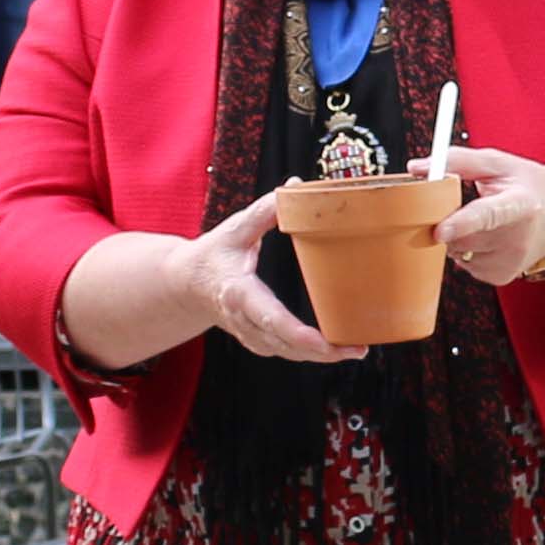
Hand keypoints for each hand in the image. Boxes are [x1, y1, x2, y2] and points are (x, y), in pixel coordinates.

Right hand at [179, 197, 362, 363]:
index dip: (297, 334)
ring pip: (288, 353)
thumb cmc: (213, 253)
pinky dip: (311, 353)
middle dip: (321, 351)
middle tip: (358, 349)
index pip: (270, 318)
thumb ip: (264, 210)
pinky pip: (286, 352)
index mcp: (238, 293)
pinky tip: (337, 348)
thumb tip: (297, 187)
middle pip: (284, 344)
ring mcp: (250, 335)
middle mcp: (244, 321)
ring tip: (355, 349)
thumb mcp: (235, 228)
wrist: (186, 284)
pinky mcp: (257, 341)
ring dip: (322, 356)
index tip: (324, 342)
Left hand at [435, 146, 544, 283]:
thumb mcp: (499, 164)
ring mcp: (510, 262)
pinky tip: (486, 238)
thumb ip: (458, 160)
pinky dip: (466, 250)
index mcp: (521, 205)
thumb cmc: (526, 186)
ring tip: (481, 221)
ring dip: (457, 236)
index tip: (440, 230)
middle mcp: (518, 238)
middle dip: (447, 221)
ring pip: (457, 252)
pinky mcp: (501, 276)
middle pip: (462, 237)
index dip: (461, 223)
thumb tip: (417, 167)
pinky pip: (464, 264)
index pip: (487, 215)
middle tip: (459, 205)